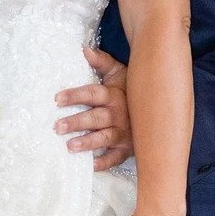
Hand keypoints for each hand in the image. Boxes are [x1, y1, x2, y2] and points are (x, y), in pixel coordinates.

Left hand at [55, 48, 132, 170]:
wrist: (158, 109)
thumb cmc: (130, 91)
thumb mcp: (119, 73)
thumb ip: (101, 61)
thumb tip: (83, 49)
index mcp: (114, 95)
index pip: (93, 94)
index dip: (76, 95)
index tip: (57, 99)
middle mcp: (119, 114)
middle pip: (96, 117)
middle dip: (77, 122)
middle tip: (57, 126)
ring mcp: (124, 132)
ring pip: (105, 137)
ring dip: (88, 142)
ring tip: (70, 146)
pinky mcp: (127, 148)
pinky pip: (116, 158)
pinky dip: (104, 163)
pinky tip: (91, 166)